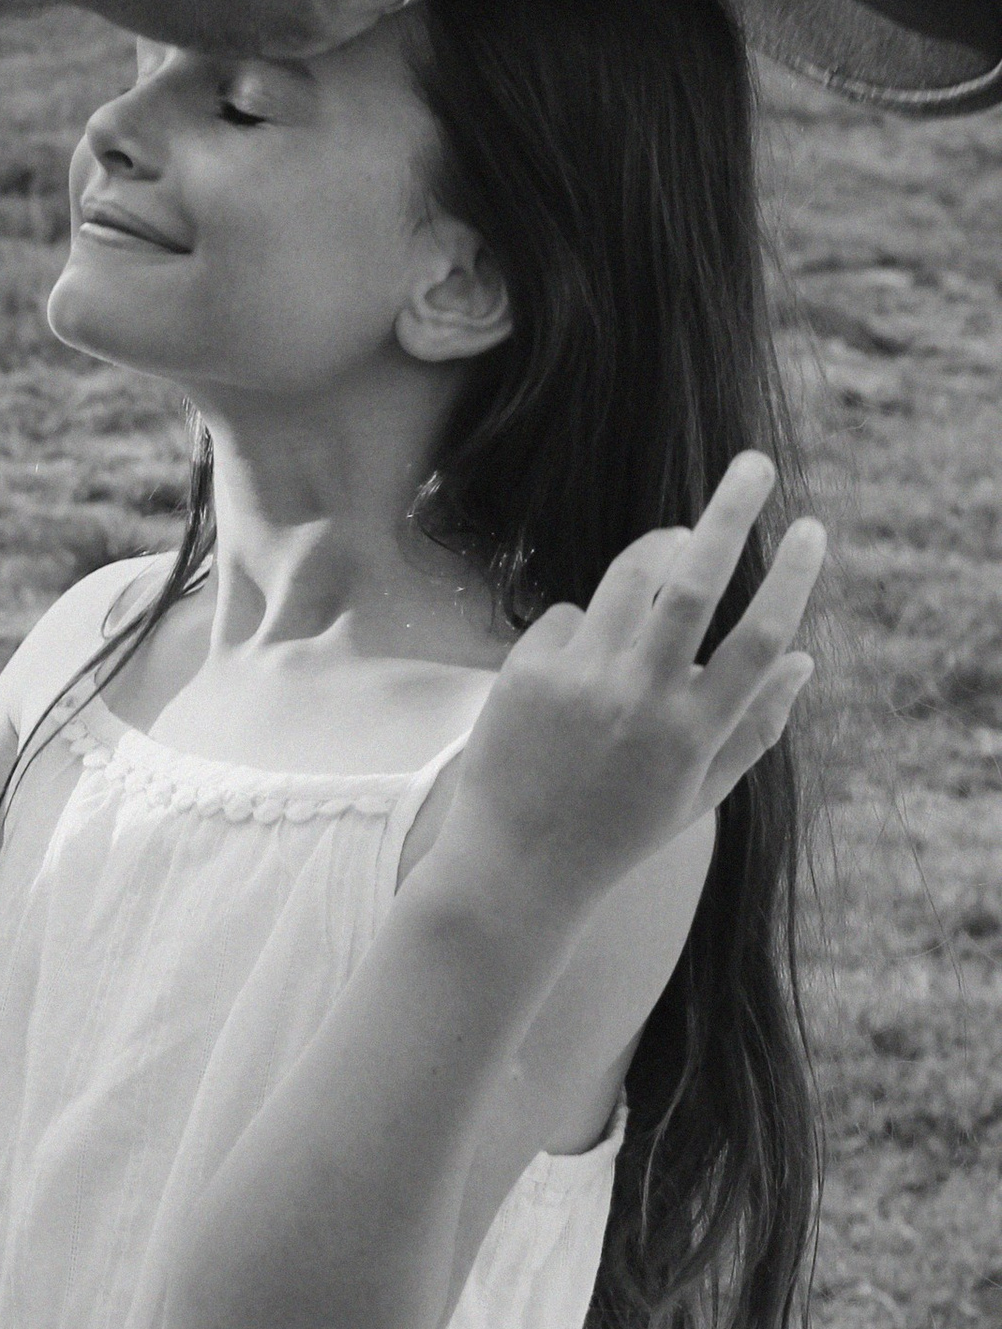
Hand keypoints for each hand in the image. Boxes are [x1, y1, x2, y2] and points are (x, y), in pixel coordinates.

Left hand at [449, 456, 826, 919]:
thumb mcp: (702, 792)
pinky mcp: (526, 670)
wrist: (518, 864)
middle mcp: (639, 701)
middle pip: (692, 582)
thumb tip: (804, 657)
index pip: (758, 639)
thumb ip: (756, 725)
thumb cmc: (620, 827)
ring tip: (674, 547)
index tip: (811, 527)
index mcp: (694, 733)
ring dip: (657, 550)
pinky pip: (570, 613)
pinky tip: (578, 673)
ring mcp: (579, 681)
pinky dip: (586, 625)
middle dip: (729, 514)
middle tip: (754, 464)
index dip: (789, 578)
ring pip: (627, 578)